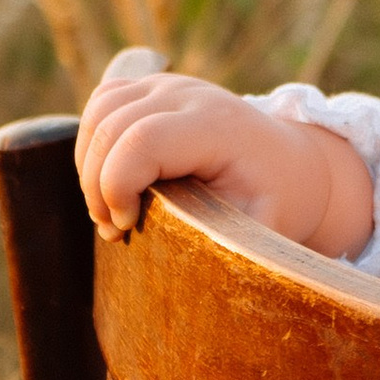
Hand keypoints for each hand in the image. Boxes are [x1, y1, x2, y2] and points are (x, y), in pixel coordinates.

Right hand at [73, 49, 374, 252]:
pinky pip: (101, 104)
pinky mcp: (152, 87)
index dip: (116, 186)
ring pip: (98, 112)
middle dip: (97, 186)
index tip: (126, 228)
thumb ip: (223, 247)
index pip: (142, 141)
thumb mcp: (261, 231)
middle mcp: (190, 95)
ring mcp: (168, 85)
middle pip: (111, 126)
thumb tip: (186, 294)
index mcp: (218, 126)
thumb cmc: (276, 203)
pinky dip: (92, 144)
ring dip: (89, 165)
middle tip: (115, 230)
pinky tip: (111, 180)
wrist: (291, 164)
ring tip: (111, 209)